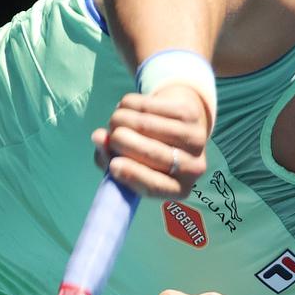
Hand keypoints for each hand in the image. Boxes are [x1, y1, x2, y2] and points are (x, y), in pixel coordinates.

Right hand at [91, 84, 208, 198]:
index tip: (113, 165)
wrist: (176, 124)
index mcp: (179, 189)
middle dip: (121, 141)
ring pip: (147, 125)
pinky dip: (129, 104)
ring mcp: (196, 139)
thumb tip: (99, 137)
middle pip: (152, 153)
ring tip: (115, 121)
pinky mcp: (190, 113)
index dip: (133, 175)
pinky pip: (149, 105)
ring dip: (121, 119)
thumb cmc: (145, 153)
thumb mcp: (128, 166)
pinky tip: (126, 107)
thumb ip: (108, 158)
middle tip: (111, 136)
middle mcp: (193, 168)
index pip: (155, 186)